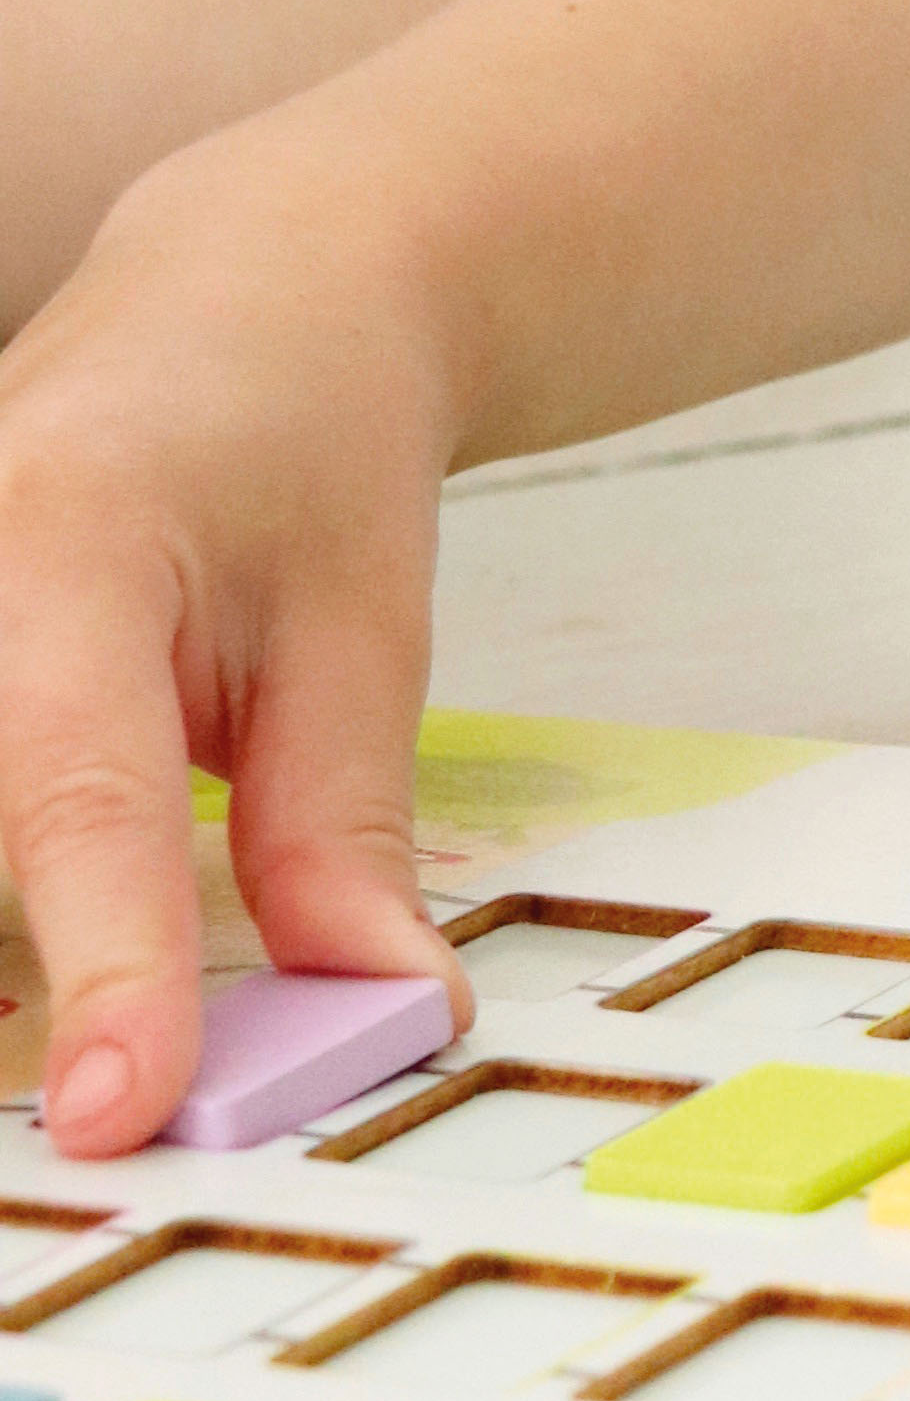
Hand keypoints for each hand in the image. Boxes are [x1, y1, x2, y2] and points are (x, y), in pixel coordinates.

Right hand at [0, 156, 466, 1151]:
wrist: (243, 291)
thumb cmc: (309, 441)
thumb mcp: (364, 625)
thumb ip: (344, 831)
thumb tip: (381, 1015)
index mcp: (69, 544)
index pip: (78, 796)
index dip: (103, 968)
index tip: (123, 1108)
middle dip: (24, 982)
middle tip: (128, 1094)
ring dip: (14, 955)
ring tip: (122, 1032)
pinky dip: (6, 908)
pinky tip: (54, 967)